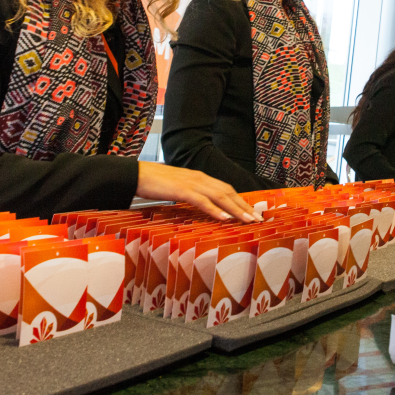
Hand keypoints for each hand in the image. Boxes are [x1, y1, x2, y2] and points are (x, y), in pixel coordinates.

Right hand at [136, 162, 260, 222]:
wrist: (137, 174)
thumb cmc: (156, 183)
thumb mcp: (178, 189)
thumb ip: (192, 195)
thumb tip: (204, 207)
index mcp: (200, 178)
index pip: (226, 189)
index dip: (240, 201)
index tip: (252, 212)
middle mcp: (200, 178)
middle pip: (228, 192)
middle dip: (244, 206)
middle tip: (257, 219)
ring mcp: (192, 183)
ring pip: (220, 196)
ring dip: (236, 209)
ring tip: (247, 220)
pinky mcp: (182, 189)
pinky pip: (202, 200)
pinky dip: (215, 209)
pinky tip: (225, 218)